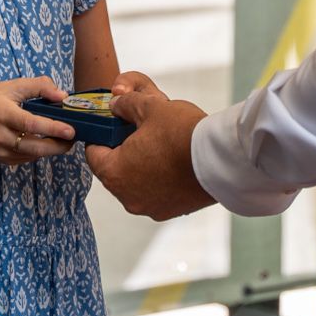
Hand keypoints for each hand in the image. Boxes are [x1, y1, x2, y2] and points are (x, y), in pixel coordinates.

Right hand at [0, 76, 74, 164]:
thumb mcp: (11, 86)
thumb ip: (39, 86)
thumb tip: (63, 96)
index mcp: (2, 113)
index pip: (31, 124)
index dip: (53, 128)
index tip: (71, 130)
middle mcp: (0, 135)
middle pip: (35, 146)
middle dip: (58, 145)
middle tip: (74, 138)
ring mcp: (1, 151)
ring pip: (33, 155)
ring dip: (52, 149)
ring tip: (65, 140)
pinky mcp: (3, 160)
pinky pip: (27, 158)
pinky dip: (40, 152)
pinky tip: (46, 143)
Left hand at [86, 72, 214, 219]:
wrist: (221, 159)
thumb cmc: (183, 133)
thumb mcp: (149, 107)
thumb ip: (125, 104)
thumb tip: (116, 104)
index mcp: (114, 173)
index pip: (93, 153)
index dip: (101, 135)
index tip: (112, 125)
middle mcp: (127, 197)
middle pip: (114, 169)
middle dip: (122, 150)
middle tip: (138, 131)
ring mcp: (149, 207)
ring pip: (134, 182)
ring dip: (140, 166)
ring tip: (159, 145)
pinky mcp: (169, 212)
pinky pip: (154, 193)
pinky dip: (158, 179)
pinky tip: (173, 162)